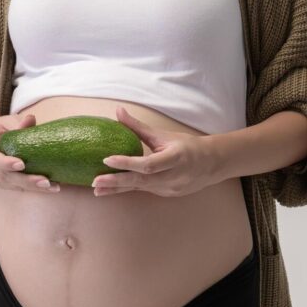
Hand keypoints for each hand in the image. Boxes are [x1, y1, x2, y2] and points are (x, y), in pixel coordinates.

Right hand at [0, 111, 61, 191]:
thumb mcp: (5, 121)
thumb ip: (18, 122)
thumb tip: (31, 119)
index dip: (5, 163)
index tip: (21, 164)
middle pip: (4, 176)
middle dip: (26, 180)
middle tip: (45, 181)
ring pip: (11, 184)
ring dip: (32, 187)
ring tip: (52, 186)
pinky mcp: (1, 182)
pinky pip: (15, 187)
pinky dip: (32, 188)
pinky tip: (49, 188)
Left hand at [92, 105, 218, 197]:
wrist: (211, 165)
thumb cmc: (187, 146)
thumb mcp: (163, 134)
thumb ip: (138, 127)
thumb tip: (118, 111)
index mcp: (175, 158)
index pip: (148, 164)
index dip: (127, 162)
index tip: (107, 159)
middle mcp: (173, 176)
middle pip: (141, 180)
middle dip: (116, 182)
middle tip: (95, 181)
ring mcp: (170, 189)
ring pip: (139, 188)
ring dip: (117, 189)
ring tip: (96, 189)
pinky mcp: (166, 194)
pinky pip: (143, 190)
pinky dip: (126, 189)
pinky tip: (109, 190)